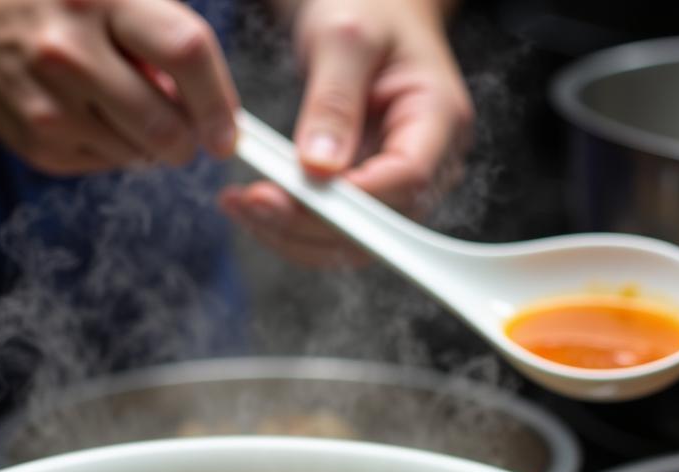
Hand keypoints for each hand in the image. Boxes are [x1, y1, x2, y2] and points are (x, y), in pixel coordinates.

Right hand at [0, 0, 238, 174]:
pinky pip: (107, 165)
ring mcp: (49, 101)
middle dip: (188, 141)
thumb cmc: (62, 6)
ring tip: (118, 105)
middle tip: (185, 133)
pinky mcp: (38, 144)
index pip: (186, 51)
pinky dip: (112, 149)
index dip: (219, 102)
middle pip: (166, 124)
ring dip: (148, 143)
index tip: (228, 133)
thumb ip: (167, 36)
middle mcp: (71, 47)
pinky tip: (86, 116)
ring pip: (140, 153)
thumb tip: (217, 110)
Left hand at [219, 0, 473, 266]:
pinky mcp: (370, 195)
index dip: (347, 203)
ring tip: (239, 205)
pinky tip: (251, 205)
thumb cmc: (368, 7)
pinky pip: (335, 229)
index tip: (284, 197)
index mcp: (439, 119)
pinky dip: (291, 225)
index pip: (404, 181)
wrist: (373, 9)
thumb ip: (333, 100)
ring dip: (292, 234)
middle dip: (308, 226)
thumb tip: (318, 170)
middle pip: (378, 227)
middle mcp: (431, 163)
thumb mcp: (345, 36)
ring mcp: (401, 185)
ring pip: (353, 241)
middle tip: (247, 204)